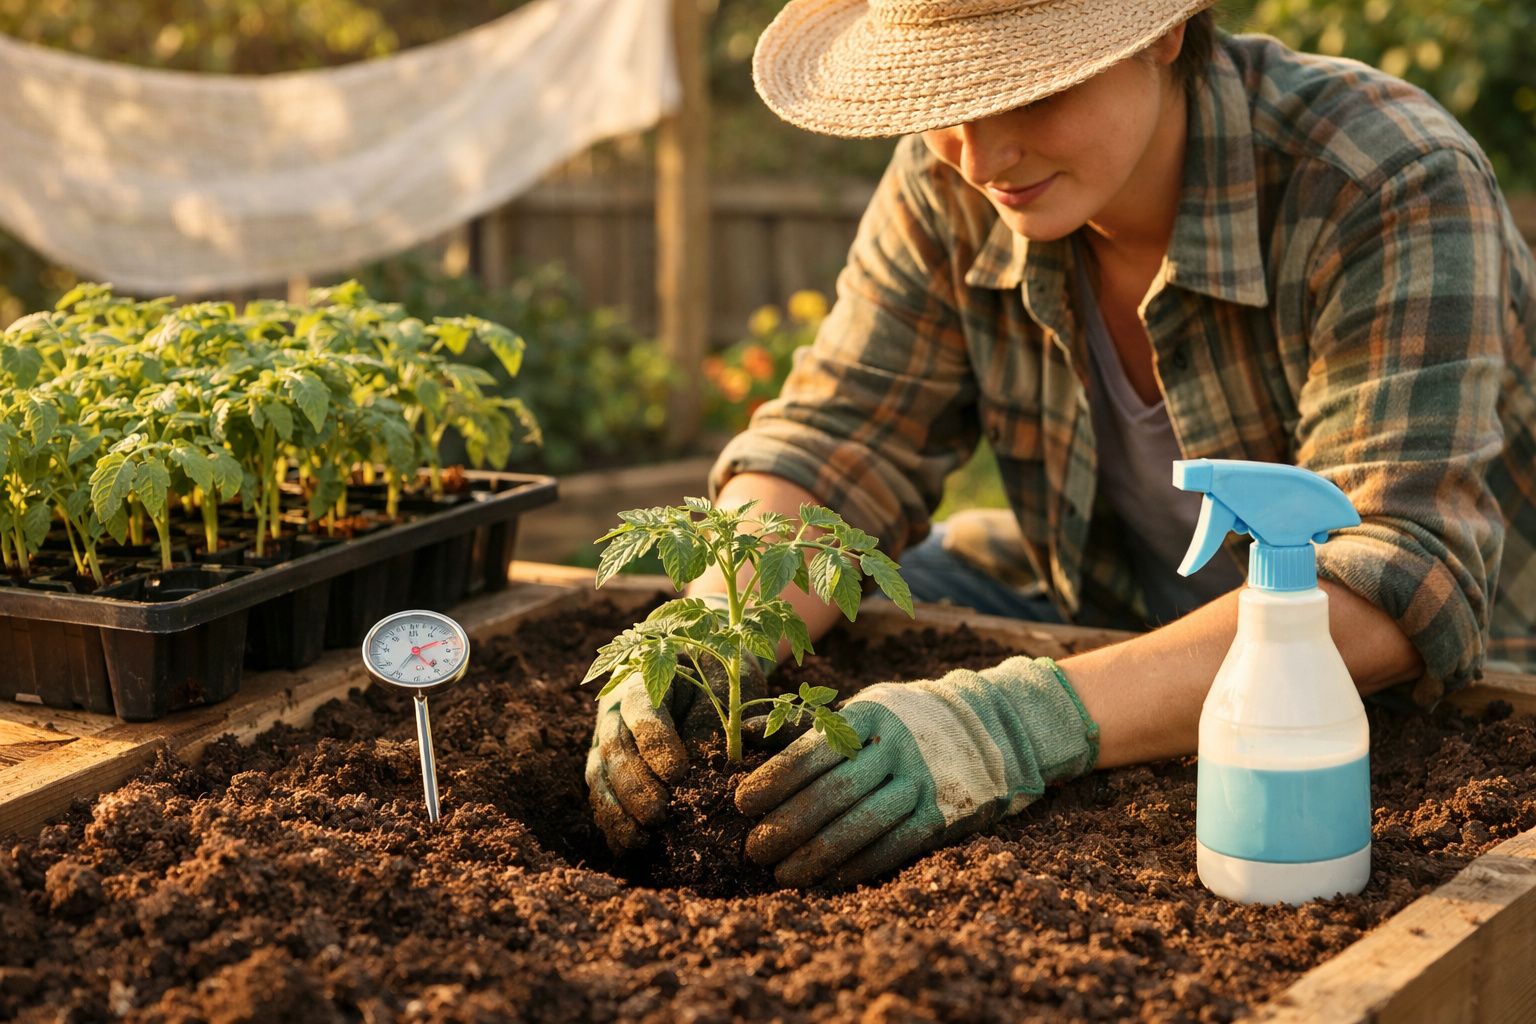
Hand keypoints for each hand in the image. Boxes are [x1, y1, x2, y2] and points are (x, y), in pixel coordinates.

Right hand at [586, 652, 769, 852]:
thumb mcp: (727, 689)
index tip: (679, 773)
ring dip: (617, 809)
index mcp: (645, 680)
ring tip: (641, 838)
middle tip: (659, 813)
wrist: (699, 676)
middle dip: (634, 784)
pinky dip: (611, 822)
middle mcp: (616, 709)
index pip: (641, 708)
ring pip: (600, 774)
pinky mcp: (606, 768)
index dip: (655, 742)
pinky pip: (600, 795)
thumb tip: (737, 754)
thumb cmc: (716, 683)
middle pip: (615, 746)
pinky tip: (627, 846)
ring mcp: (605, 740)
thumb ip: (724, 718)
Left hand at [734, 656, 1099, 887]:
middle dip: (788, 825)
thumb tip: (743, 733)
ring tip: (783, 874)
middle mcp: (899, 745)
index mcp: (870, 714)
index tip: (743, 804)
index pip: (814, 750)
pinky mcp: (943, 813)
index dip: (775, 780)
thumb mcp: (860, 711)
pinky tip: (828, 880)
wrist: (985, 726)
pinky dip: (858, 867)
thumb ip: (806, 726)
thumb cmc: (898, 724)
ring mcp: (925, 780)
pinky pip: (895, 847)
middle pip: (835, 792)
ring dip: (817, 855)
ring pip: (863, 825)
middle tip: (754, 850)